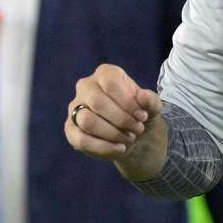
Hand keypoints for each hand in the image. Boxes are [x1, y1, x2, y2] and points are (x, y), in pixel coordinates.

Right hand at [65, 63, 165, 178]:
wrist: (132, 135)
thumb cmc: (139, 115)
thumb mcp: (152, 108)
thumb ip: (151, 101)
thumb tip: (143, 96)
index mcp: (105, 74)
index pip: (110, 83)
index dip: (128, 102)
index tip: (143, 116)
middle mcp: (86, 86)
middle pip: (97, 102)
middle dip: (121, 120)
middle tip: (137, 129)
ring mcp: (75, 107)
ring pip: (87, 120)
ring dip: (112, 133)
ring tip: (129, 139)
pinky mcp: (71, 129)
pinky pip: (80, 139)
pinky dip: (103, 147)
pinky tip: (120, 149)